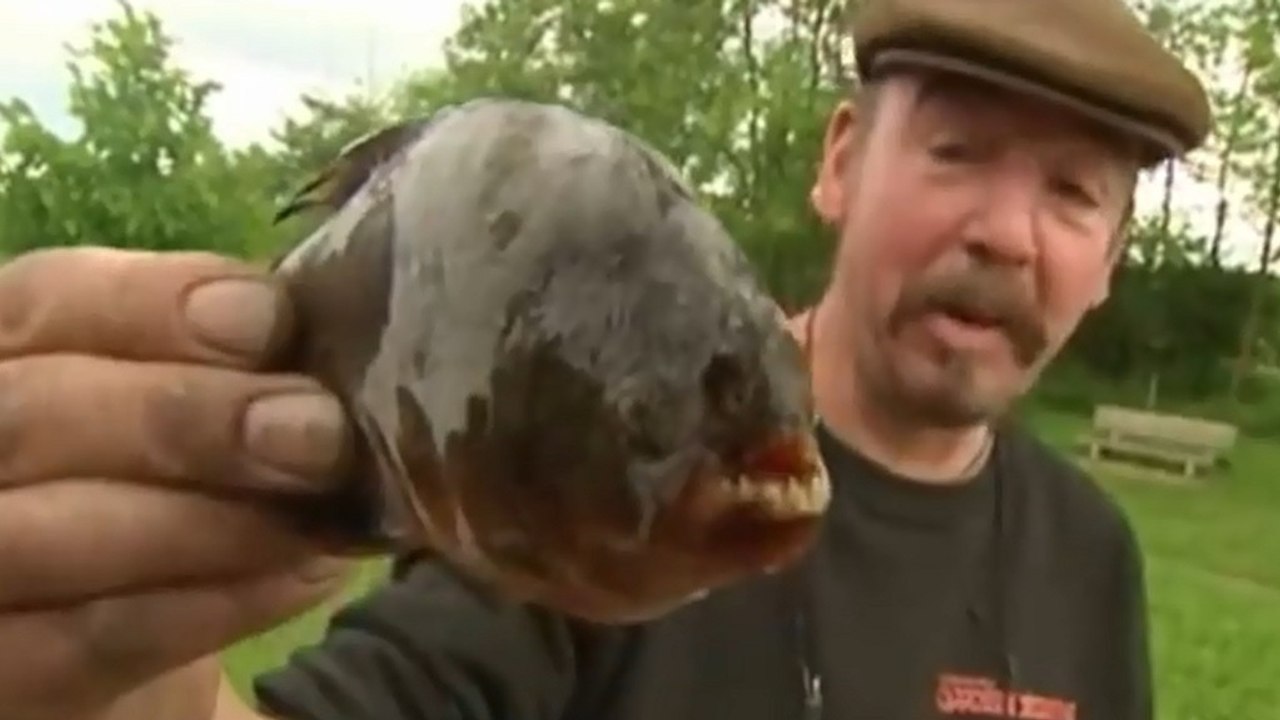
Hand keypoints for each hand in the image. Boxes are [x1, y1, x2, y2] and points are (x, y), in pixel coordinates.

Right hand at [0, 247, 354, 719]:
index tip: (270, 321)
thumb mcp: (196, 404)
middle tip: (318, 431)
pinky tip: (305, 575)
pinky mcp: (2, 672)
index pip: (49, 299)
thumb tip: (333, 342)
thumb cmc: (178, 481)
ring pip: (46, 532)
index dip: (154, 305)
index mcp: (9, 348)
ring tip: (322, 510)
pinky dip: (209, 605)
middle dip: (187, 417)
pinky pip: (92, 639)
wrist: (138, 622)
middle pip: (32, 413)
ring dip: (205, 520)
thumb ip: (235, 366)